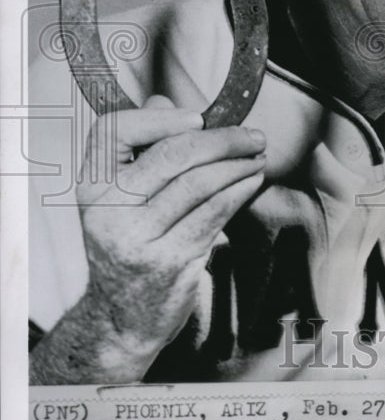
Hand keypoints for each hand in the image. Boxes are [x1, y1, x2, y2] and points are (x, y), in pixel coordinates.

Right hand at [35, 95, 266, 381]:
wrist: (121, 317)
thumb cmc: (131, 246)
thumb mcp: (122, 198)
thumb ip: (142, 149)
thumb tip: (165, 102)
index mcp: (92, 184)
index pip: (115, 129)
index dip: (160, 117)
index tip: (198, 116)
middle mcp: (106, 209)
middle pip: (171, 154)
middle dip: (222, 140)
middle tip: (252, 136)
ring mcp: (134, 238)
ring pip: (198, 183)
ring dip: (238, 165)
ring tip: (258, 157)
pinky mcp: (167, 261)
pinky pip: (212, 214)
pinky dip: (238, 192)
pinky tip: (252, 183)